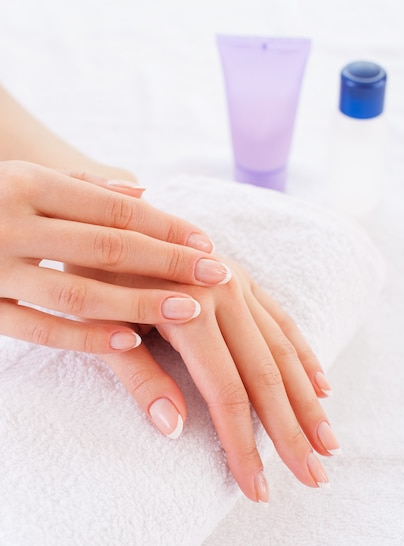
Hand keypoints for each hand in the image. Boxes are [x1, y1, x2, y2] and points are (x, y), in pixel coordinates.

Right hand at [0, 161, 231, 352]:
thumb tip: (142, 192)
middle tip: (217, 274)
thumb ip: (81, 185)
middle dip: (168, 262)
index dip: (166, 226)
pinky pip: (38, 328)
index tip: (207, 243)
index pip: (115, 209)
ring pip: (78, 292)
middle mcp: (11, 221)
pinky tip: (129, 341)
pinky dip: (84, 336)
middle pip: (108, 247)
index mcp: (27, 184)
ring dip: (139, 304)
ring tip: (189, 310)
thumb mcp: (26, 179)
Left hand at [99, 260, 339, 501]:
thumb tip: (174, 429)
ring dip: (308, 401)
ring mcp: (239, 282)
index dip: (243, 444)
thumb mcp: (97, 323)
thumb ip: (137, 374)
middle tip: (316, 478)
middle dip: (291, 432)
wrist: (100, 211)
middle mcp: (224, 293)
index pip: (225, 391)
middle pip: (266, 375)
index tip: (258, 489)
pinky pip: (282, 320)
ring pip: (283, 350)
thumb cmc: (90, 273)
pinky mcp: (243, 278)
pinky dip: (303, 355)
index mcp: (187, 308)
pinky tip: (322, 385)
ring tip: (329, 443)